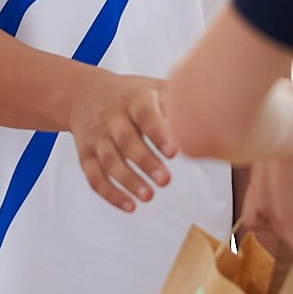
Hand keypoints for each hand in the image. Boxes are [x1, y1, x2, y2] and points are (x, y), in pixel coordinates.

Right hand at [67, 74, 175, 211]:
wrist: (84, 93)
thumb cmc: (130, 94)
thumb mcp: (153, 88)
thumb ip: (177, 104)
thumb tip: (208, 123)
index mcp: (133, 99)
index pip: (145, 115)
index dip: (158, 133)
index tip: (173, 152)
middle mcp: (112, 117)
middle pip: (127, 141)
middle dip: (145, 162)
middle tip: (165, 181)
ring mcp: (97, 137)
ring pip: (110, 161)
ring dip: (128, 181)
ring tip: (148, 196)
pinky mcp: (85, 155)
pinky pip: (94, 177)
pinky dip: (110, 194)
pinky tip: (129, 206)